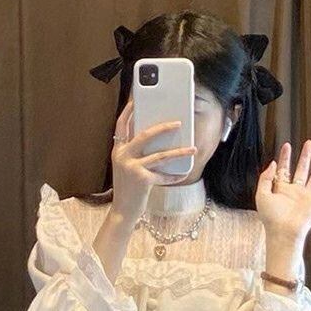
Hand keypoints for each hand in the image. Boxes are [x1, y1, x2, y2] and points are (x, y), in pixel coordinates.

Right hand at [109, 97, 196, 226]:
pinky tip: (182, 175)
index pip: (121, 125)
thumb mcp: (126, 167)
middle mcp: (123, 156)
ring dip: (179, 152)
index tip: (137, 99)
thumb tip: (156, 139)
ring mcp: (132, 168)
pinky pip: (163, 175)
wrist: (122, 211)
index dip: (129, 111)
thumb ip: (135, 153)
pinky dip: (173, 176)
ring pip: (160, 155)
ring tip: (192, 149)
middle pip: (145, 135)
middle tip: (178, 123)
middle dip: (164, 127)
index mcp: (118, 150)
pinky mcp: (143, 180)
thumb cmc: (127, 188)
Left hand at [256, 140, 310, 246]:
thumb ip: (265, 178)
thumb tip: (273, 164)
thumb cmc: (271, 218)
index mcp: (281, 190)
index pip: (284, 169)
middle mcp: (295, 193)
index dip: (285, 157)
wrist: (283, 232)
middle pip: (301, 170)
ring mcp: (306, 200)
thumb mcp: (262, 195)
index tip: (286, 145)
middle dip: (304, 156)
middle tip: (307, 143)